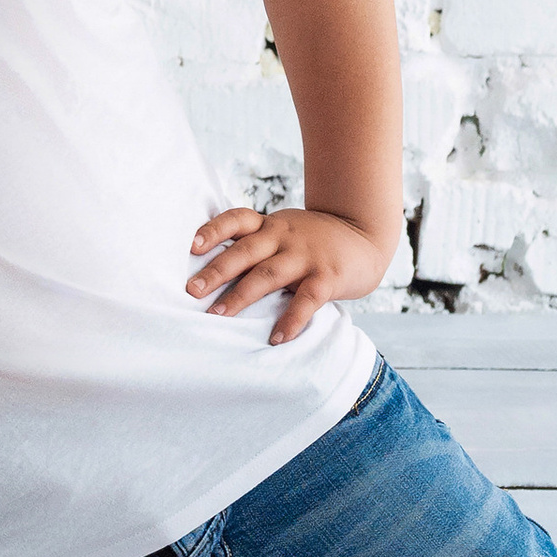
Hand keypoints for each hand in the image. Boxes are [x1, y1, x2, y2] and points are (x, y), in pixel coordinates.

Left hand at [188, 206, 394, 343]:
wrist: (366, 236)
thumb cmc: (313, 241)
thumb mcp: (284, 232)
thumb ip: (256, 245)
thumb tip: (211, 272)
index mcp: (269, 225)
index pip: (236, 219)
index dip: (213, 230)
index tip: (191, 246)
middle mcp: (284, 236)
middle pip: (245, 251)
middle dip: (216, 270)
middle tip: (191, 290)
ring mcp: (306, 255)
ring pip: (268, 274)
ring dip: (241, 296)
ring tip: (218, 315)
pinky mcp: (328, 276)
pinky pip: (306, 299)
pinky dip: (291, 319)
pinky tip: (276, 338)